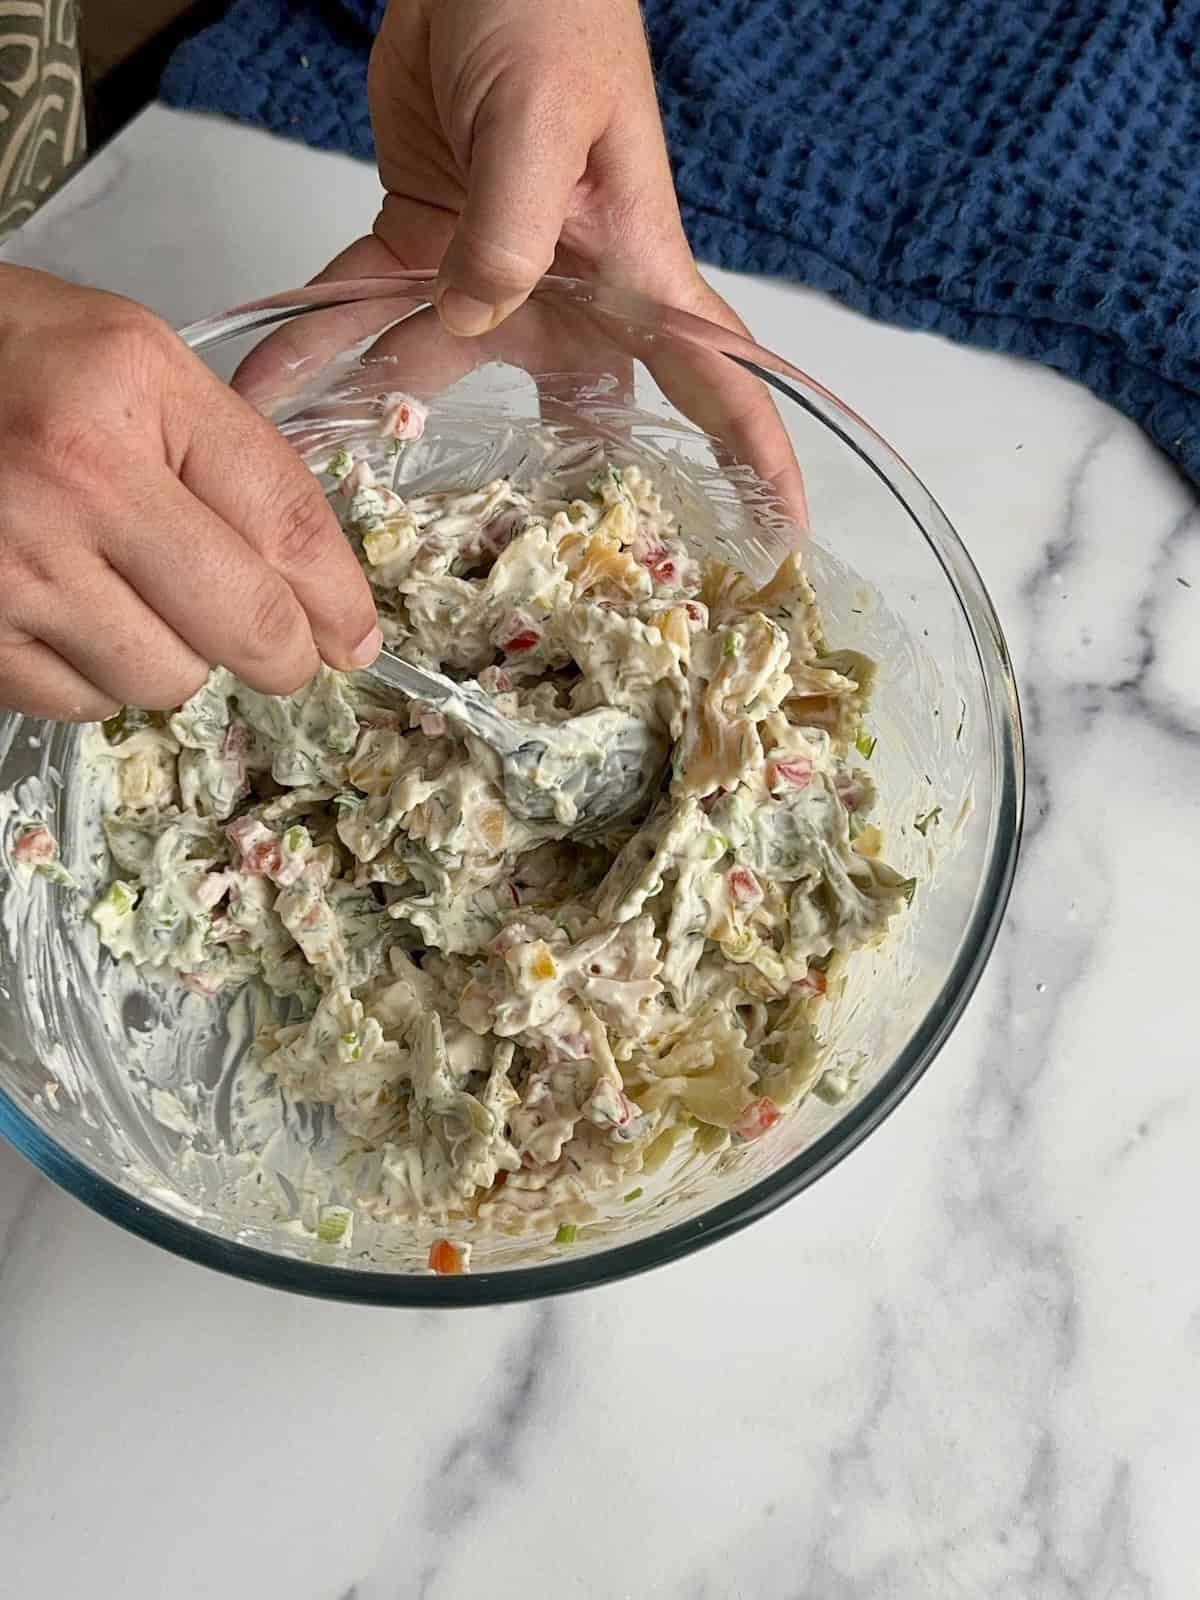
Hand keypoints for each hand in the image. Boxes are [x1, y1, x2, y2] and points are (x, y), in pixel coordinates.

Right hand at [0, 266, 380, 721]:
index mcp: (133, 392)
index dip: (339, 599)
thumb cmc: (4, 359)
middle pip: (245, 625)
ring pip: (166, 680)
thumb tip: (313, 587)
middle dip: (283, 656)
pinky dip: (96, 678)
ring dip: (175, 658)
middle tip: (282, 655)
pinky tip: (76, 618)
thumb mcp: (134, 364)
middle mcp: (74, 479)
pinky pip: (81, 702)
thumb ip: (231, 459)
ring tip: (136, 599)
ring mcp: (12, 562)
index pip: (285, 522)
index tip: (353, 638)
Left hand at [306, 0, 806, 525]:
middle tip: (527, 576)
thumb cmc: (547, 9)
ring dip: (387, 417)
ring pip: (444, 369)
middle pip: (578, 411)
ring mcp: (494, 271)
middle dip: (555, 490)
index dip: (756, 458)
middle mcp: (571, 288)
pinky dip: (318, 338)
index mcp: (634, 267)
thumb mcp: (542, 121)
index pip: (717, 378)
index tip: (781, 537)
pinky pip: (366, 302)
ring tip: (331, 489)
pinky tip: (274, 383)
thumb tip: (469, 321)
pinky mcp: (423, 238)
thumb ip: (510, 232)